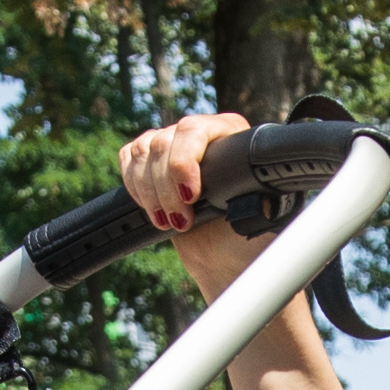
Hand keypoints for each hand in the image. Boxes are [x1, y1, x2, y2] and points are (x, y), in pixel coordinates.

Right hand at [119, 110, 259, 287]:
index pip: (194, 130)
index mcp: (231, 134)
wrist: (225, 258)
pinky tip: (152, 208)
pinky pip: (128, 158)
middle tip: (181, 221)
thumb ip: (260, 205)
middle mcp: (200, 134)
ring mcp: (172, 145)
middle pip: (163, 143)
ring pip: (142, 151)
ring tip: (167, 221)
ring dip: (149, 192)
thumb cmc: (248, 240)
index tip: (191, 197)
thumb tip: (261, 199)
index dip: (184, 162)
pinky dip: (134, 186)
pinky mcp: (150, 162)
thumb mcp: (262, 221)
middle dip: (166, 188)